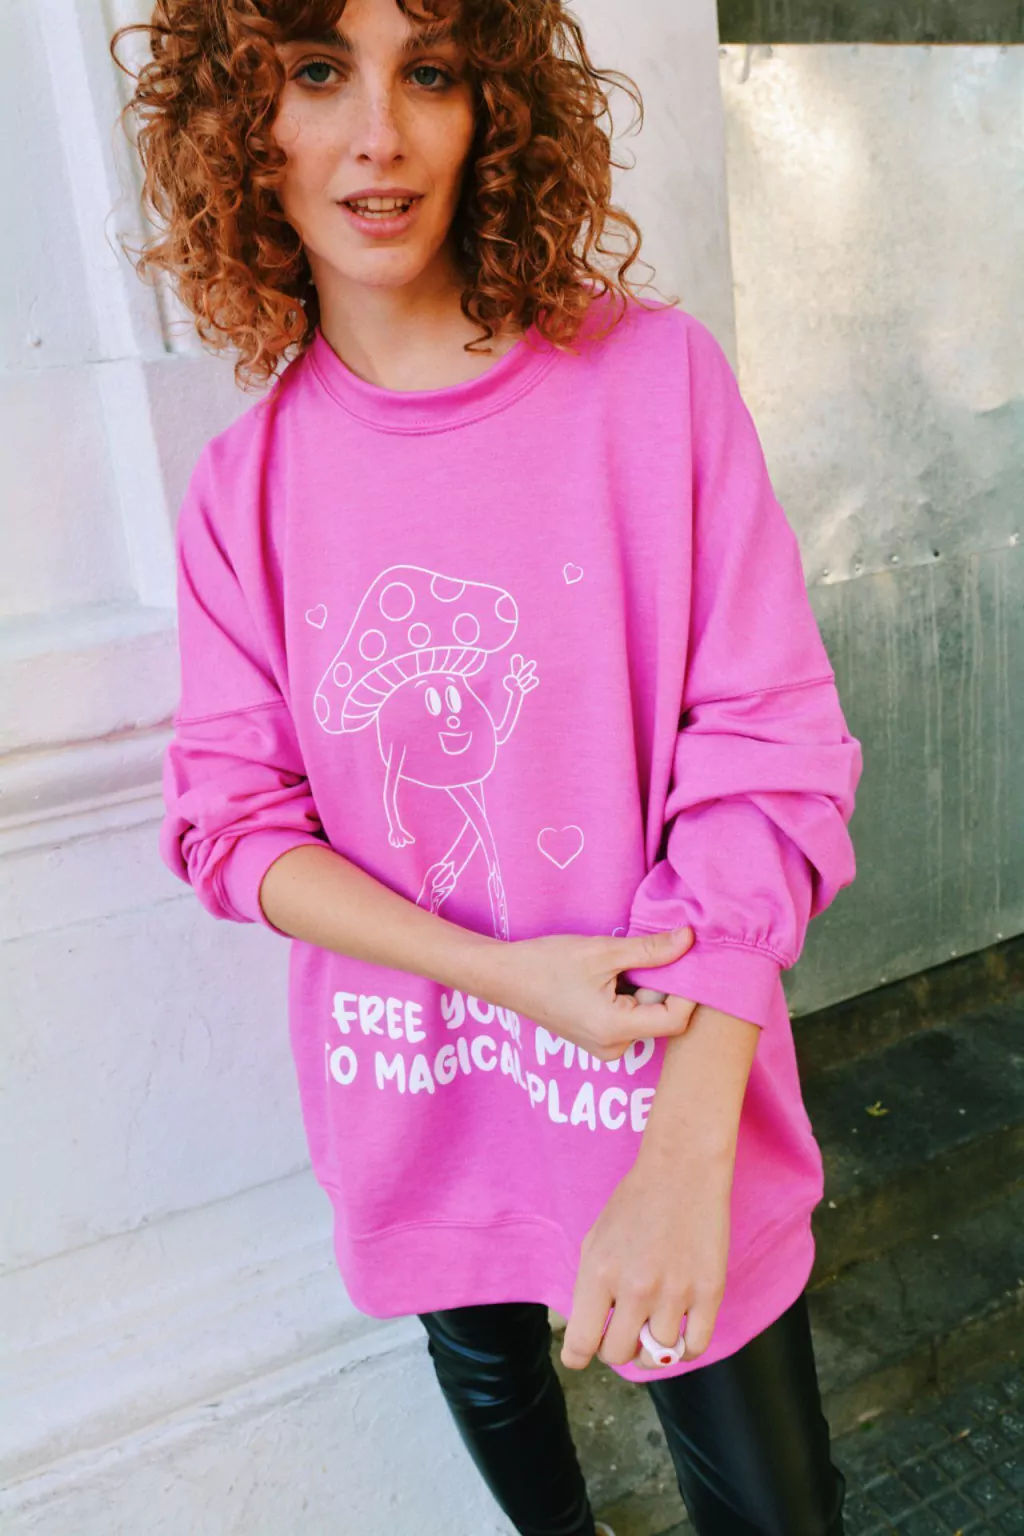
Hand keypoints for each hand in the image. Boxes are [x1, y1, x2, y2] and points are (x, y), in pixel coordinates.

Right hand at [490, 928, 697, 1060]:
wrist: (505, 977)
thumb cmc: (548, 963)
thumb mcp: (602, 951)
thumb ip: (650, 949)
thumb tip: (690, 939)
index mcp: (615, 1029)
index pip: (675, 1019)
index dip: (686, 990)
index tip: (681, 959)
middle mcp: (613, 1048)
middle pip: (662, 1018)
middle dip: (660, 986)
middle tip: (641, 956)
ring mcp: (605, 1048)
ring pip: (646, 1018)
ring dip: (643, 990)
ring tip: (616, 967)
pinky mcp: (599, 1040)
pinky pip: (630, 1020)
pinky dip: (629, 997)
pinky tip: (607, 979)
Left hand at [560, 1143, 732, 1371]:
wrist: (683, 1172)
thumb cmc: (635, 1202)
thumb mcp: (596, 1239)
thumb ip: (589, 1287)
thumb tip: (589, 1330)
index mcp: (600, 1273)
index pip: (581, 1343)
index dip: (579, 1356)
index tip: (582, 1355)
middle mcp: (635, 1289)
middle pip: (618, 1354)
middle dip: (616, 1347)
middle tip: (623, 1332)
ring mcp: (675, 1293)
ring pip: (658, 1355)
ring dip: (652, 1349)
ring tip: (652, 1328)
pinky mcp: (709, 1293)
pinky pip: (695, 1347)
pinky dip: (683, 1351)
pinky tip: (678, 1336)